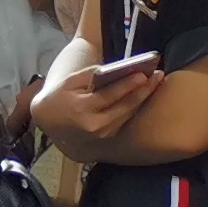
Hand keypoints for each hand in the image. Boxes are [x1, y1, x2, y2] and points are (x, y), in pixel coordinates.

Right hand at [32, 59, 161, 158]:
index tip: (143, 74)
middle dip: (143, 90)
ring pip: (128, 113)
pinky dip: (136, 106)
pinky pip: (125, 118)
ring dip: (144, 98)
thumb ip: (91, 75)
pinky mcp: (108, 136)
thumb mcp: (70, 81)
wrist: (48, 121)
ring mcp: (102, 133)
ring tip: (155, 83)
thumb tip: (116, 70)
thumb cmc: (59, 96)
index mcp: (82, 108)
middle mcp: (94, 124)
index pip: (109, 95)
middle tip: (158, 76)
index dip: (127, 84)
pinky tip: (144, 94)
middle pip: (124, 106)